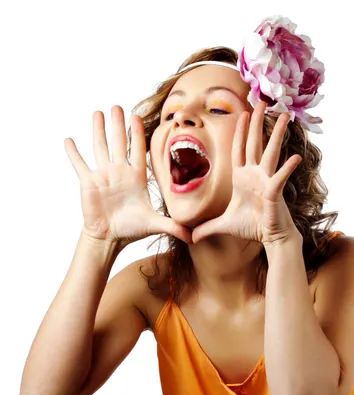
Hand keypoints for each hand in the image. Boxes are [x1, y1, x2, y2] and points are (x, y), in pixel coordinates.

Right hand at [64, 106, 191, 246]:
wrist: (110, 237)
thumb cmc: (132, 229)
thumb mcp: (155, 225)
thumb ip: (174, 226)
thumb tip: (194, 236)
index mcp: (136, 177)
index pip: (138, 151)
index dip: (137, 135)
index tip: (136, 116)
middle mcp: (120, 172)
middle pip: (119, 144)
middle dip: (118, 126)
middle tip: (117, 106)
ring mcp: (103, 176)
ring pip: (100, 148)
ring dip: (98, 131)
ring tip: (98, 113)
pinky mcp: (88, 183)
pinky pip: (80, 165)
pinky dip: (74, 153)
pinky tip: (69, 140)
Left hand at [190, 101, 301, 245]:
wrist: (270, 238)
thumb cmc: (251, 227)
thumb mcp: (223, 226)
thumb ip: (206, 228)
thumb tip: (191, 237)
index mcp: (243, 177)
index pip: (239, 149)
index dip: (239, 131)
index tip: (242, 114)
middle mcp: (255, 175)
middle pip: (255, 143)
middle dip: (257, 122)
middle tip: (261, 102)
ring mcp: (266, 181)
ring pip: (271, 152)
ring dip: (277, 134)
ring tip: (285, 115)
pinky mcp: (275, 192)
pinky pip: (281, 177)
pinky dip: (288, 168)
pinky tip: (295, 157)